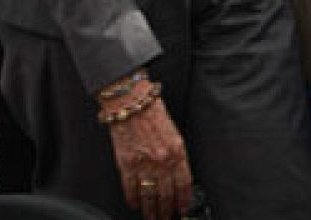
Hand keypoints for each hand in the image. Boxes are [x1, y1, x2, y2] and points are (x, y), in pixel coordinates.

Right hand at [108, 89, 192, 219]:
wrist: (132, 103)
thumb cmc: (153, 114)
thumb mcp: (174, 133)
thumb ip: (177, 155)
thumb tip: (178, 176)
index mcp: (177, 152)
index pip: (184, 183)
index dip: (184, 199)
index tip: (182, 208)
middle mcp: (162, 161)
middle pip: (167, 194)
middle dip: (167, 210)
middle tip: (166, 218)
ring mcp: (143, 164)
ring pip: (149, 196)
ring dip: (151, 210)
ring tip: (152, 217)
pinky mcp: (126, 165)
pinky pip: (130, 189)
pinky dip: (133, 200)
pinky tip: (135, 205)